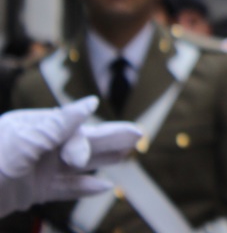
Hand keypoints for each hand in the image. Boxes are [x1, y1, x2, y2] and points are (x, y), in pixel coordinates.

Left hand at [0, 96, 142, 216]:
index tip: (77, 161)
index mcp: (35, 127)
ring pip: (79, 164)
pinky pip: (66, 187)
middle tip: (139, 134)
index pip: (72, 130)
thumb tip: (90, 104)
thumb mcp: (21, 142)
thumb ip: (58, 125)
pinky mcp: (34, 190)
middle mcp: (40, 145)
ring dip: (105, 160)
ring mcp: (38, 168)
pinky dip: (85, 188)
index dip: (82, 144)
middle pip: (83, 141)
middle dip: (111, 139)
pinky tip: (105, 186)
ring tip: (130, 154)